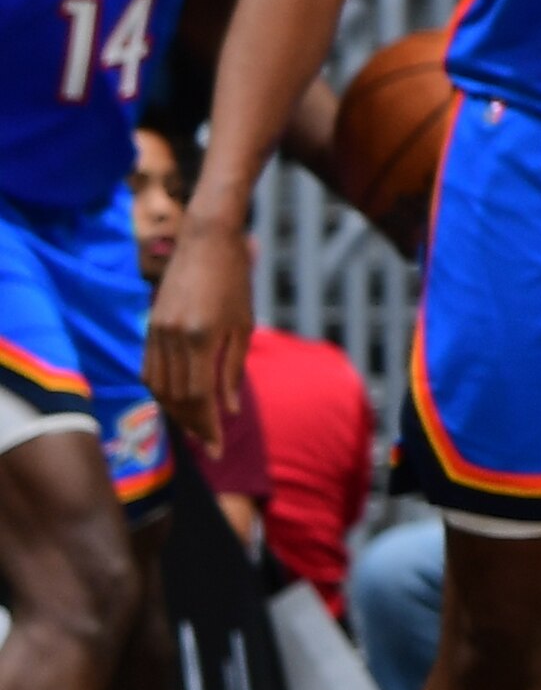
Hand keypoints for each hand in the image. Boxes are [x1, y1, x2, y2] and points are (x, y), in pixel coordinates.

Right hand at [144, 209, 251, 439]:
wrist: (206, 240)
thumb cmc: (234, 279)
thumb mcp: (243, 325)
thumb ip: (233, 369)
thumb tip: (227, 410)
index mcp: (200, 338)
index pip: (199, 397)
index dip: (207, 426)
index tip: (218, 449)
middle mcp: (172, 338)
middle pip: (176, 397)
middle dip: (193, 425)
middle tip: (210, 445)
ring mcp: (155, 332)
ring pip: (158, 387)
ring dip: (175, 412)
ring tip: (196, 428)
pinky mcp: (149, 326)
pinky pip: (149, 369)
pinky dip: (162, 390)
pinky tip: (178, 401)